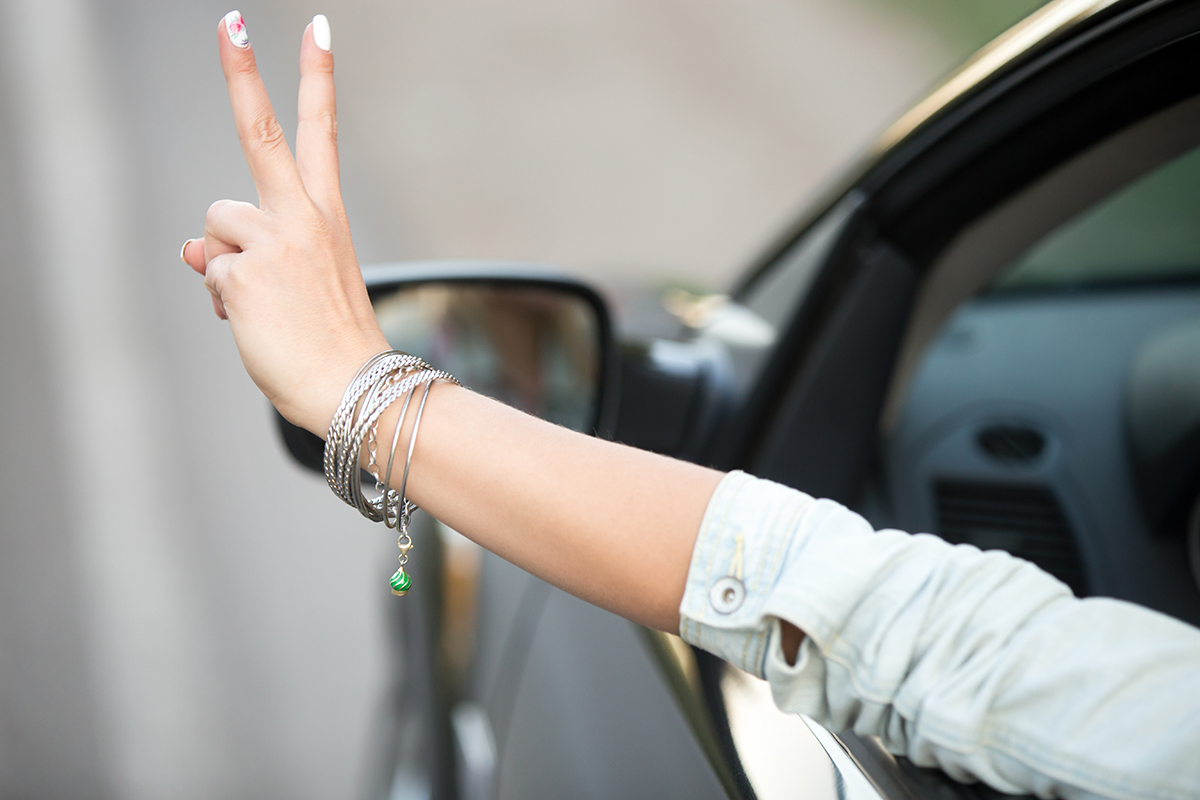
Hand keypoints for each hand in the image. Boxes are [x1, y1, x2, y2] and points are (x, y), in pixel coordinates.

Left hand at [181, 12, 387, 435]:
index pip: (320, 134)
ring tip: (266, 304)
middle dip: (243, 74)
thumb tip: (193, 247)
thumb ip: (248, 252)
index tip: (317, 28)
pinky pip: (211, 272)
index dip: (317, 79)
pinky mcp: (245, 274)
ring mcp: (274, 242)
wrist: (356, 389)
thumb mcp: (295, 286)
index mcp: (327, 216)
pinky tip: (255, 324)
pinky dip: (224, 301)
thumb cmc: (332, 341)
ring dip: (226, 262)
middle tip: (230, 22)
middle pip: (261, 134)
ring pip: (217, 226)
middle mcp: (304, 218)